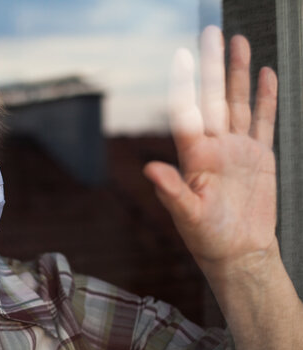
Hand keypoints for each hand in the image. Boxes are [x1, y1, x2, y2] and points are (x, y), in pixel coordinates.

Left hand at [143, 26, 277, 270]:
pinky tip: (266, 76)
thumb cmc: (208, 237)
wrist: (239, 251)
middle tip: (210, 33)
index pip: (187, 112)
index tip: (181, 56)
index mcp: (194, 157)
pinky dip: (266, 99)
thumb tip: (149, 169)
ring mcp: (238, 149)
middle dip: (213, 66)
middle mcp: (214, 146)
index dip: (185, 84)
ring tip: (238, 44)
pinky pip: (264, 121)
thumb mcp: (188, 216)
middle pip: (214, 98)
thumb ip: (172, 191)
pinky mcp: (260, 156)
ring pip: (239, 103)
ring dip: (239, 74)